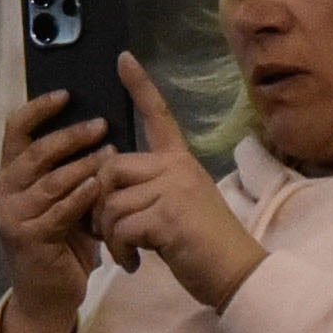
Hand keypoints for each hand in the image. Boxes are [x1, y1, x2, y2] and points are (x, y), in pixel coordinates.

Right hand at [0, 86, 115, 332]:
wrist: (49, 295)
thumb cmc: (63, 243)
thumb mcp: (64, 199)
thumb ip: (70, 169)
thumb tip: (100, 127)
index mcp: (11, 176)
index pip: (15, 130)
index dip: (38, 108)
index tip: (67, 93)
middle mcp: (5, 192)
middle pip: (35, 151)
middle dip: (70, 135)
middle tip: (102, 124)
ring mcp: (12, 216)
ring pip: (50, 180)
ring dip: (84, 165)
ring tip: (112, 154)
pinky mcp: (28, 237)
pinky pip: (59, 209)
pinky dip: (82, 196)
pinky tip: (101, 187)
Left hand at [81, 55, 263, 311]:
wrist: (235, 273)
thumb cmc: (201, 246)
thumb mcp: (175, 207)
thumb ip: (147, 189)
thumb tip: (104, 184)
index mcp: (180, 162)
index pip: (158, 116)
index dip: (139, 86)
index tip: (122, 58)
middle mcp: (178, 167)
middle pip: (109, 168)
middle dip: (97, 205)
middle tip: (110, 234)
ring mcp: (174, 189)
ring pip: (109, 202)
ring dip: (108, 235)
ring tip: (127, 252)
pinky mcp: (168, 215)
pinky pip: (120, 226)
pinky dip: (119, 250)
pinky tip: (134, 262)